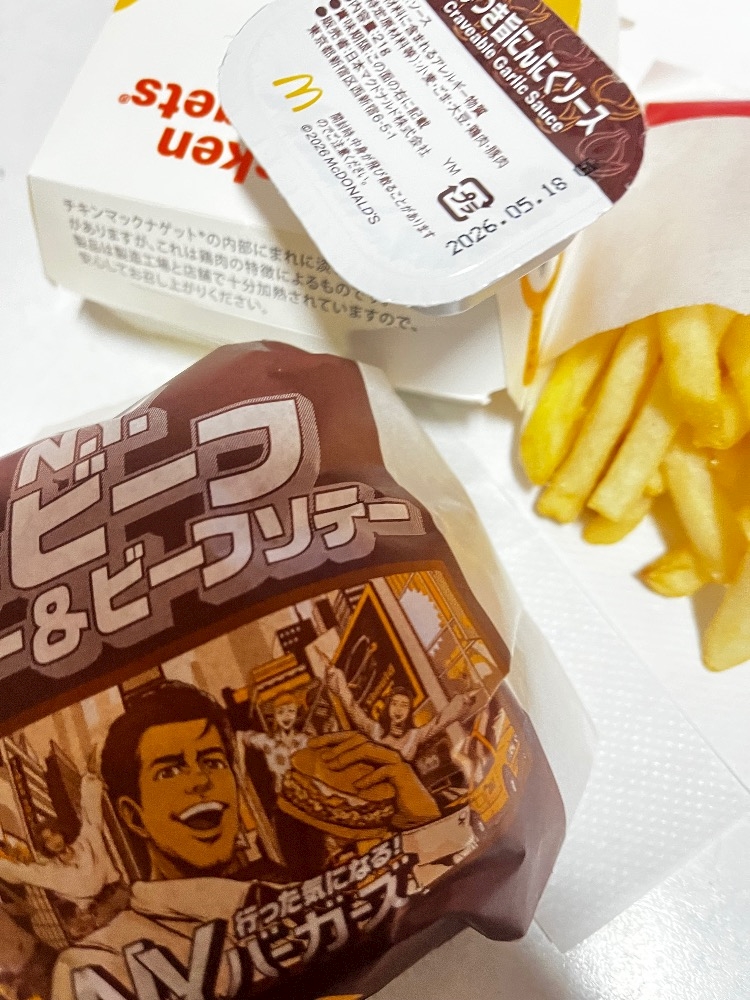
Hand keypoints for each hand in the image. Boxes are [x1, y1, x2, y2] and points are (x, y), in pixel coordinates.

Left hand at [308, 733, 439, 828]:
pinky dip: (370, 777)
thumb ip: (352, 782)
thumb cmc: (392, 803)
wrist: (419, 815)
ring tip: (332, 766)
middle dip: (336, 743)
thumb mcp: (367, 790)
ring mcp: (394, 761)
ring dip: (348, 756)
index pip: (351, 738)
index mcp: (374, 754)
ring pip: (367, 748)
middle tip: (319, 755)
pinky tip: (358, 786)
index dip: (331, 738)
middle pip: (357, 737)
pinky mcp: (403, 774)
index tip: (311, 743)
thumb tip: (324, 780)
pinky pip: (384, 770)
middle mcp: (383, 752)